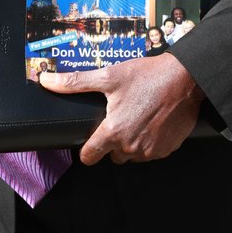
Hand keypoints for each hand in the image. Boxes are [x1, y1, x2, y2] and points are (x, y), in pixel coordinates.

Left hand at [39, 52, 203, 165]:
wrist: (185, 79)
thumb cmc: (146, 76)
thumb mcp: (108, 76)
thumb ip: (75, 82)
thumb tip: (46, 81)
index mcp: (114, 132)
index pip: (90, 156)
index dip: (87, 149)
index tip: (90, 140)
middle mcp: (131, 147)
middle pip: (112, 154)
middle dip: (113, 140)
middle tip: (121, 114)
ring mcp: (150, 151)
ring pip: (132, 154)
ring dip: (132, 140)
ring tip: (138, 113)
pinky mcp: (167, 150)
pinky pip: (151, 151)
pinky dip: (150, 140)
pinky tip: (153, 120)